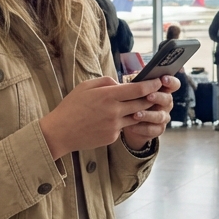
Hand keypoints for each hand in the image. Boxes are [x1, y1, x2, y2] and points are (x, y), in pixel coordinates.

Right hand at [40, 76, 167, 159]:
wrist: (60, 132)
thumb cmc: (71, 107)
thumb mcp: (85, 86)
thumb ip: (106, 82)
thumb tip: (121, 83)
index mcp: (107, 96)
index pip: (137, 89)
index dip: (151, 84)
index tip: (158, 81)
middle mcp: (114, 111)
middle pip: (142, 103)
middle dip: (152, 97)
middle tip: (158, 92)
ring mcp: (114, 126)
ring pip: (136, 116)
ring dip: (141, 110)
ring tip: (143, 105)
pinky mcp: (113, 137)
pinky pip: (123, 127)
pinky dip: (122, 122)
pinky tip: (115, 120)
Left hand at [122, 74, 179, 151]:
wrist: (129, 122)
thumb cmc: (133, 101)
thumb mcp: (134, 90)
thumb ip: (137, 83)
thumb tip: (132, 75)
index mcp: (163, 91)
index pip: (174, 84)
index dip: (171, 81)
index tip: (163, 79)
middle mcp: (166, 104)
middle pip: (167, 99)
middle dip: (158, 97)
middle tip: (148, 96)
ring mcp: (163, 117)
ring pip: (159, 116)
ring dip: (147, 115)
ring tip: (135, 114)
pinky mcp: (157, 130)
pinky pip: (152, 129)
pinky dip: (141, 128)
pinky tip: (131, 126)